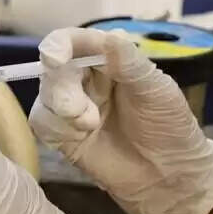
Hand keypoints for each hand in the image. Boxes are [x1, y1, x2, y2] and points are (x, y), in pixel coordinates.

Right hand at [30, 28, 212, 213]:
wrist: (169, 177)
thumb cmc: (170, 126)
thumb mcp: (157, 90)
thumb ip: (129, 63)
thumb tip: (107, 36)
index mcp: (110, 60)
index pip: (77, 42)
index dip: (61, 44)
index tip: (54, 57)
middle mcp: (87, 80)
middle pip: (54, 69)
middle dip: (61, 87)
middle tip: (77, 110)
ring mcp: (74, 108)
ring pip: (45, 96)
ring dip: (60, 110)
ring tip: (88, 126)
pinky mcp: (64, 136)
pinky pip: (42, 123)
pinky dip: (54, 127)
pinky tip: (79, 136)